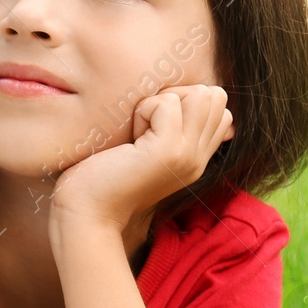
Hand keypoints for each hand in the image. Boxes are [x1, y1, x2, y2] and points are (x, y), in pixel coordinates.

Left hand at [49, 84, 234, 233]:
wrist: (87, 213)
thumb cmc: (102, 178)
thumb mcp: (145, 149)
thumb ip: (169, 128)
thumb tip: (185, 98)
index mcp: (196, 157)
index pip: (220, 109)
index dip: (185, 102)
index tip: (153, 126)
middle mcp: (199, 158)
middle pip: (213, 96)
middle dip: (177, 96)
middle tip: (146, 125)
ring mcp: (188, 155)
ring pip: (198, 95)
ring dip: (161, 102)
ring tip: (139, 131)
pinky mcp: (169, 151)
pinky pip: (167, 103)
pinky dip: (144, 109)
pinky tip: (131, 137)